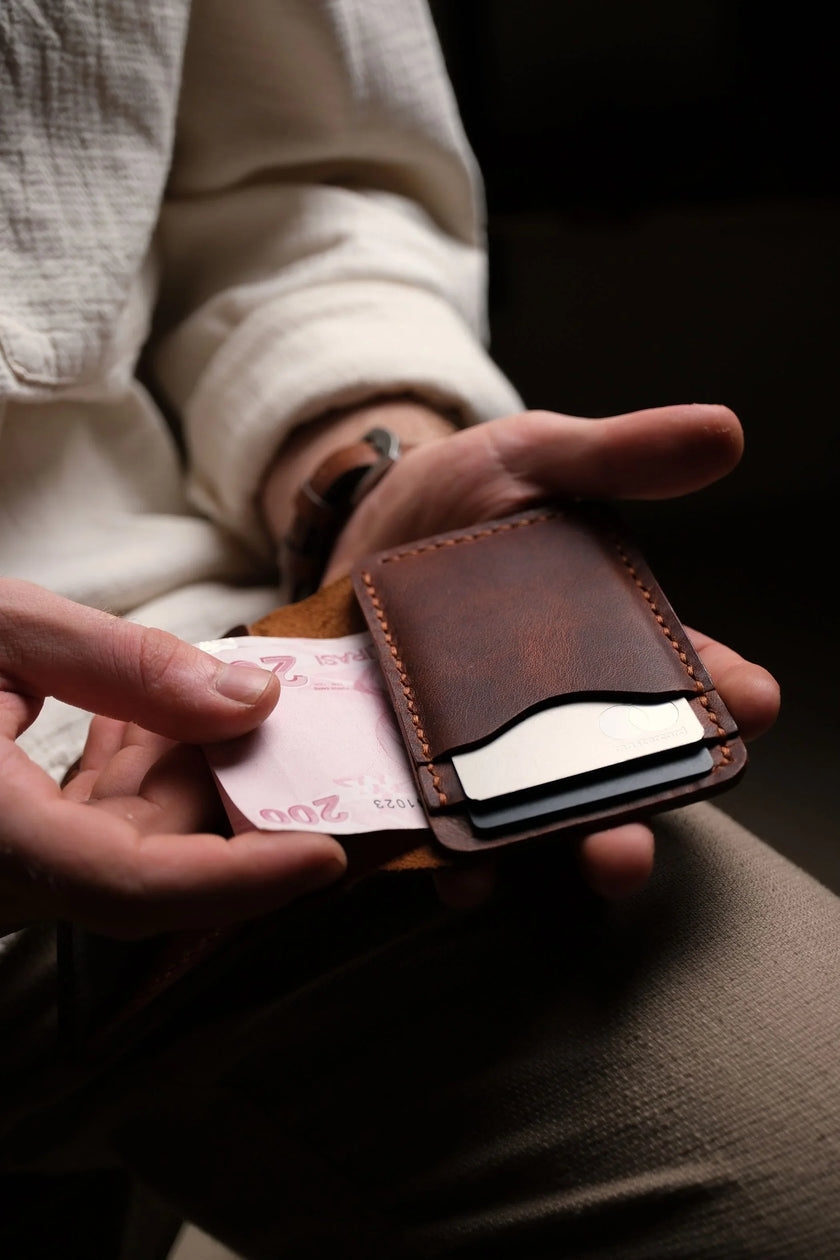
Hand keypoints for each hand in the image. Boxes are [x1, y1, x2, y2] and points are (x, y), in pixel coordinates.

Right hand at [0, 581, 345, 936]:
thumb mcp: (6, 626)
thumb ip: (129, 664)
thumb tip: (254, 701)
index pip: (133, 883)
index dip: (239, 878)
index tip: (327, 854)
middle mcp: (3, 871)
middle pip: (155, 858)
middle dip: (231, 788)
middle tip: (296, 726)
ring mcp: (10, 863)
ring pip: (135, 838)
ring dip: (187, 764)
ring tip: (212, 690)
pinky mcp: (14, 842)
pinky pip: (101, 821)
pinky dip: (142, 767)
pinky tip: (152, 711)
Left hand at [321, 403, 779, 900]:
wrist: (360, 516)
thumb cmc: (466, 492)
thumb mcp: (539, 458)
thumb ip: (618, 456)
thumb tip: (723, 432)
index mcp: (611, 648)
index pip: (689, 683)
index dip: (727, 698)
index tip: (752, 698)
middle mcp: (559, 717)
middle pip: (612, 788)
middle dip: (627, 824)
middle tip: (627, 844)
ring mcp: (488, 752)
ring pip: (527, 827)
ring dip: (530, 858)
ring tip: (507, 871)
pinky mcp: (417, 770)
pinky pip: (435, 829)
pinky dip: (438, 857)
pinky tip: (437, 863)